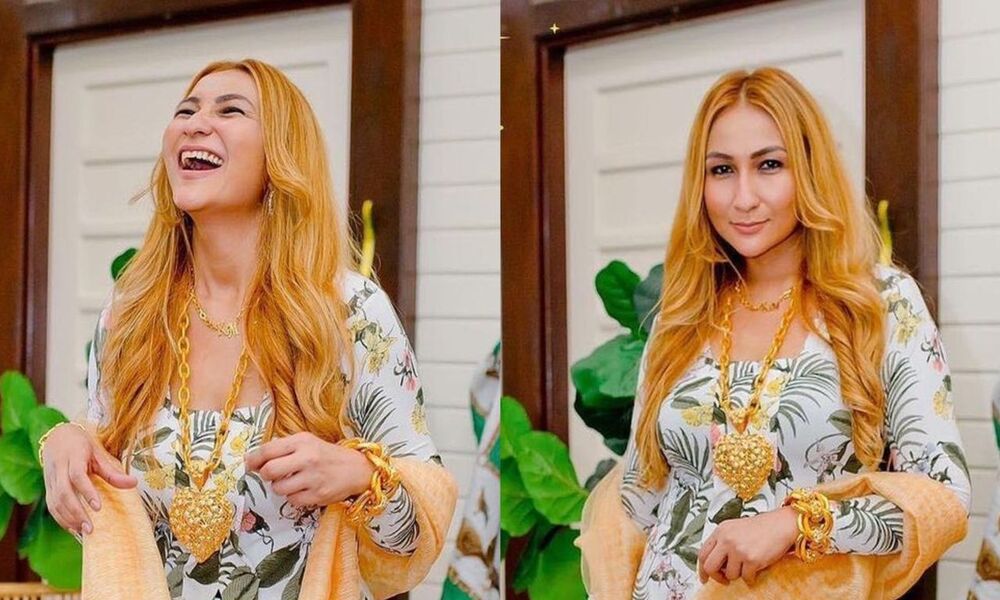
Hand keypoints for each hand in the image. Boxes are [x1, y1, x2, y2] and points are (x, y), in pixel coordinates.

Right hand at [42, 423, 137, 535]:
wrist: (57, 437)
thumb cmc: (81, 445)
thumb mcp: (99, 454)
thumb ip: (112, 472)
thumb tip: (134, 483)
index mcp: (73, 457)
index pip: (77, 476)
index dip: (87, 492)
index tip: (98, 507)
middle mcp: (59, 468)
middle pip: (63, 493)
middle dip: (76, 512)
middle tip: (90, 529)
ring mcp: (50, 478)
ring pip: (54, 501)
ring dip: (68, 519)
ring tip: (84, 531)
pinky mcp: (47, 487)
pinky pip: (51, 505)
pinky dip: (60, 518)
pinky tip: (73, 528)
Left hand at [245, 432, 375, 507]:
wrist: (356, 468)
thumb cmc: (326, 455)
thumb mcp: (307, 442)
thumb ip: (283, 448)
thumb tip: (254, 460)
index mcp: (302, 441)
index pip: (267, 450)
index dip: (253, 460)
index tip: (250, 465)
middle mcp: (307, 458)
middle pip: (269, 471)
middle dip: (265, 475)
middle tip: (270, 475)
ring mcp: (313, 478)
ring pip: (278, 488)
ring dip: (280, 487)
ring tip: (291, 481)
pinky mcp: (318, 495)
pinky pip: (292, 500)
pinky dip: (294, 496)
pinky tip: (303, 489)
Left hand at [698, 505, 798, 585]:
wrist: (781, 525)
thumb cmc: (761, 527)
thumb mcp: (735, 529)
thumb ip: (722, 542)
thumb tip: (715, 563)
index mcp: (720, 531)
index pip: (702, 553)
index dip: (702, 569)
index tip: (704, 577)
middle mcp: (727, 539)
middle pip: (710, 567)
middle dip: (716, 577)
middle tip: (724, 580)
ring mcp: (738, 549)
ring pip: (729, 574)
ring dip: (738, 575)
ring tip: (746, 567)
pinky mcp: (751, 559)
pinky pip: (746, 578)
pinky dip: (751, 578)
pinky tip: (755, 571)